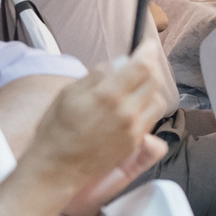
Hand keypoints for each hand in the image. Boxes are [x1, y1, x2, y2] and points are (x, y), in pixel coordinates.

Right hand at [25, 57, 165, 204]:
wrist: (56, 169)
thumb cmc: (56, 131)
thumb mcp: (69, 93)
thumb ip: (98, 75)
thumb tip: (120, 62)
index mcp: (108, 95)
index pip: (142, 66)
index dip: (148, 52)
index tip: (148, 46)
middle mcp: (126, 112)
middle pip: (154, 81)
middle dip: (150, 69)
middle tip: (140, 65)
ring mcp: (134, 130)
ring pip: (158, 101)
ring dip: (150, 90)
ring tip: (134, 88)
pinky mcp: (135, 144)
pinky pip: (152, 120)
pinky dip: (147, 109)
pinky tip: (131, 109)